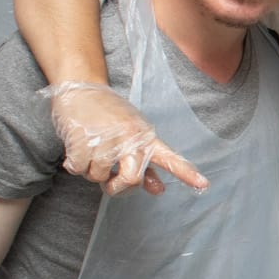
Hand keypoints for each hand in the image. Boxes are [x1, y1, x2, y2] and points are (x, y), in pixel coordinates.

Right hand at [41, 82, 206, 196]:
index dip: (186, 173)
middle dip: (117, 187)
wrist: (81, 89)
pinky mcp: (82, 139)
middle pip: (131, 179)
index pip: (169, 158)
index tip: (204, 185)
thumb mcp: (132, 134)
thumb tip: (158, 189)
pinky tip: (77, 149)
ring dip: (92, 172)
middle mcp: (129, 137)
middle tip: (110, 182)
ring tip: (91, 151)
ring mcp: (106, 139)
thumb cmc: (109, 115)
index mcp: (145, 137)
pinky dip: (74, 166)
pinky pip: (78, 169)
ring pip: (99, 177)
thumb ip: (145, 164)